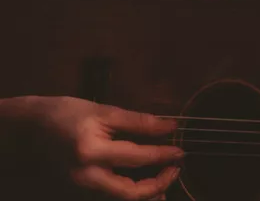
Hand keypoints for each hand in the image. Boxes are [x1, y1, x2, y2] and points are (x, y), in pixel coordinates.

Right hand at [6, 95, 183, 199]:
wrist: (33, 127)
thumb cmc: (69, 113)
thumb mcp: (105, 111)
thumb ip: (138, 121)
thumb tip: (169, 126)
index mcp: (92, 152)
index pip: (137, 157)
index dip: (163, 154)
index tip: (181, 149)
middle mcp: (86, 176)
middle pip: (130, 192)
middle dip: (158, 184)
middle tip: (177, 168)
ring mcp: (82, 186)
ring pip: (121, 198)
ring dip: (147, 193)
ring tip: (167, 181)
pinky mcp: (82, 188)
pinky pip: (112, 195)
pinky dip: (132, 192)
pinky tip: (146, 186)